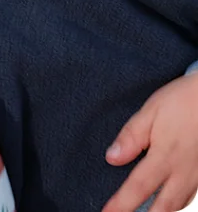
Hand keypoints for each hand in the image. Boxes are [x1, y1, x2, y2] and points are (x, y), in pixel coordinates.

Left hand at [102, 73, 197, 211]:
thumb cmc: (182, 101)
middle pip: (162, 207)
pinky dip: (176, 202)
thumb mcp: (150, 112)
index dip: (121, 204)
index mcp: (165, 157)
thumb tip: (112, 159)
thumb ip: (131, 136)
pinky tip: (167, 201)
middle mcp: (184, 172)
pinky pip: (190, 195)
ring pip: (178, 204)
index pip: (138, 187)